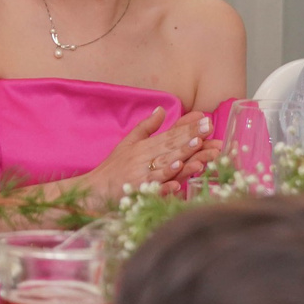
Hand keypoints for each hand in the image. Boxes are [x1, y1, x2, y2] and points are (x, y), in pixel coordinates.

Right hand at [78, 108, 208, 199]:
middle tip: (209, 128)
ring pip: (165, 166)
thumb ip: (146, 127)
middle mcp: (143, 159)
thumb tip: (161, 109)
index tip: (205, 120)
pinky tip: (177, 183)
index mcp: (144, 147)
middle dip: (191, 137)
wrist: (94, 190)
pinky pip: (153, 190)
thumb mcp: (128, 143)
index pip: (169, 135)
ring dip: (181, 157)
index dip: (187, 128)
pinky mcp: (138, 194)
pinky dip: (165, 187)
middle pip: (170, 147)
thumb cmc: (113, 167)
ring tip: (197, 147)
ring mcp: (141, 177)